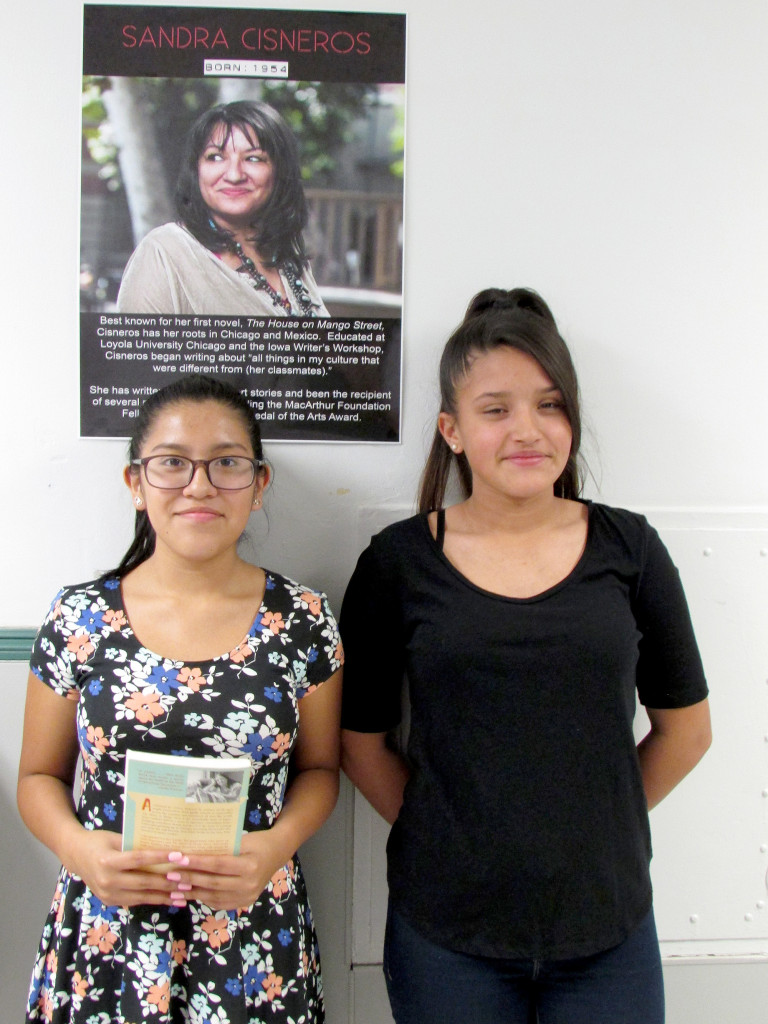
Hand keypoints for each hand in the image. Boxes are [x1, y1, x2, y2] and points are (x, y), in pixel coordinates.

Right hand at [66, 829, 179, 907]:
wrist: (75, 855)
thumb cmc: (98, 841)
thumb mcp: (115, 838)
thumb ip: (136, 845)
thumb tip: (164, 845)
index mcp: (108, 861)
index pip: (139, 859)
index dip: (160, 858)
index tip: (180, 855)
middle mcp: (107, 880)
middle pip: (143, 882)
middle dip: (168, 882)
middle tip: (189, 880)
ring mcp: (108, 894)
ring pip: (141, 896)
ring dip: (164, 896)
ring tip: (184, 895)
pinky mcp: (110, 901)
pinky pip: (135, 901)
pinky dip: (153, 899)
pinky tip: (169, 899)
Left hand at [164, 830, 288, 910]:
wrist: (277, 853)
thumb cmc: (256, 842)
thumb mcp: (242, 840)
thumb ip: (221, 848)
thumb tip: (192, 851)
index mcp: (250, 866)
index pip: (218, 864)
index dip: (197, 862)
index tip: (179, 859)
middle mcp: (249, 884)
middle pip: (214, 883)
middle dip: (190, 879)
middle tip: (171, 875)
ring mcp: (247, 896)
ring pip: (214, 896)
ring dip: (193, 892)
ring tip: (176, 887)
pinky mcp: (244, 903)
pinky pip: (220, 903)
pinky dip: (204, 898)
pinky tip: (190, 893)